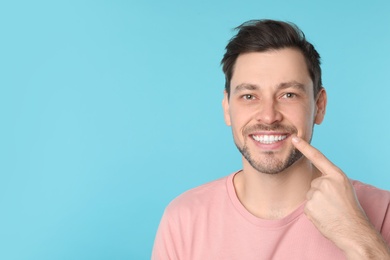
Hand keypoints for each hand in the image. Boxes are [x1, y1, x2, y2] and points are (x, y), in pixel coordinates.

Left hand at [292, 136, 389, 258]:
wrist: (353, 230)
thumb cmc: (350, 209)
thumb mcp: (344, 187)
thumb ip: (330, 179)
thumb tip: (316, 179)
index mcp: (336, 175)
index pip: (317, 157)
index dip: (304, 147)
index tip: (294, 138)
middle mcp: (325, 182)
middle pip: (314, 182)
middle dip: (321, 192)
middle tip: (333, 203)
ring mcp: (315, 194)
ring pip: (310, 194)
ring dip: (317, 202)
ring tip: (329, 210)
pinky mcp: (309, 206)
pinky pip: (307, 206)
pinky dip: (314, 211)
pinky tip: (324, 216)